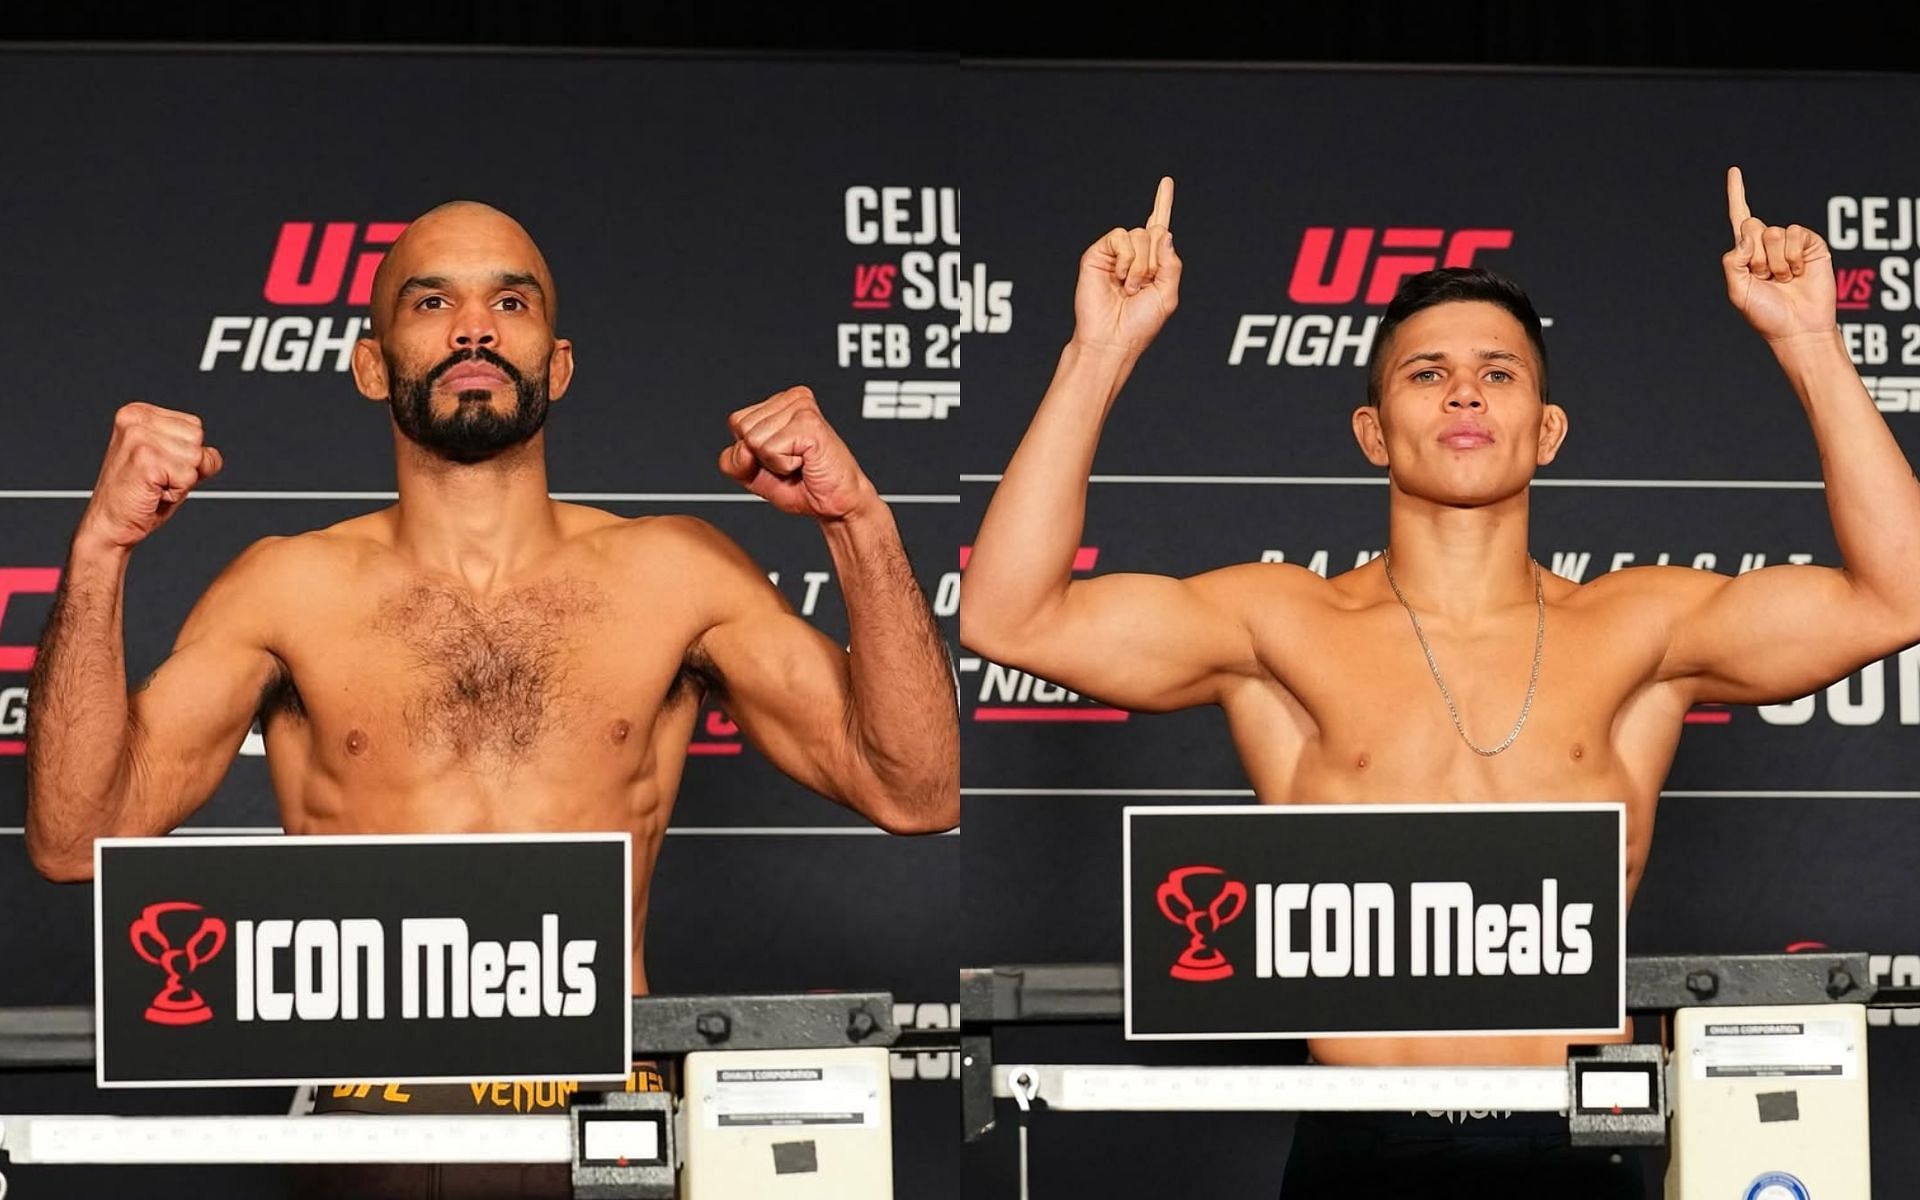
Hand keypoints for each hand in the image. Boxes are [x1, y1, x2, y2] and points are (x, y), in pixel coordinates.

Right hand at [79, 403, 222, 550]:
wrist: (109, 524)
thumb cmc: (137, 496)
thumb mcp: (169, 463)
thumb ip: (192, 450)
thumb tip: (211, 455)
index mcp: (138, 414)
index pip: (194, 426)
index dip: (187, 454)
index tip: (160, 467)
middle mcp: (135, 421)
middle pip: (197, 439)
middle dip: (187, 465)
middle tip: (157, 479)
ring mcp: (138, 438)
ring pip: (196, 457)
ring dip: (182, 480)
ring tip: (155, 486)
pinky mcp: (145, 460)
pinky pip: (189, 476)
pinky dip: (177, 492)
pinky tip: (153, 493)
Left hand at [717, 387, 877, 519]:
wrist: (837, 503)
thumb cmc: (803, 486)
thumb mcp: (753, 475)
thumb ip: (732, 462)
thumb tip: (743, 447)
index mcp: (778, 404)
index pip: (736, 421)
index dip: (750, 451)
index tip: (778, 458)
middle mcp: (791, 399)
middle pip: (741, 427)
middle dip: (761, 456)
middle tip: (791, 462)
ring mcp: (801, 408)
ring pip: (754, 439)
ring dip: (775, 462)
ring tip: (799, 461)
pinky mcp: (808, 422)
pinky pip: (770, 449)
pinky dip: (784, 466)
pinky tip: (805, 462)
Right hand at [1073, 176, 1182, 353]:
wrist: (1112, 339)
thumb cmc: (1140, 324)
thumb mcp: (1168, 295)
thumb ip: (1172, 264)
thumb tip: (1164, 233)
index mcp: (1152, 263)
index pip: (1160, 228)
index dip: (1162, 203)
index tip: (1166, 181)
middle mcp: (1134, 255)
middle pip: (1156, 232)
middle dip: (1155, 262)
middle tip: (1141, 287)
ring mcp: (1115, 254)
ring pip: (1140, 234)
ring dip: (1140, 265)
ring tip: (1128, 288)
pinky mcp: (1098, 254)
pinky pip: (1120, 236)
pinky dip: (1125, 259)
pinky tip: (1118, 278)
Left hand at [1723, 166, 1835, 342]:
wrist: (1797, 328)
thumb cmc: (1765, 314)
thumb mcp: (1737, 291)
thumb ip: (1732, 261)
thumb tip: (1747, 234)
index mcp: (1746, 253)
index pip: (1740, 218)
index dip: (1737, 194)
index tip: (1734, 170)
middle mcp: (1767, 244)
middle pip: (1752, 225)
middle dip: (1755, 255)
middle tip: (1765, 278)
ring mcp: (1790, 244)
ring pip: (1773, 232)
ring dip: (1775, 261)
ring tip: (1783, 280)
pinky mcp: (1811, 244)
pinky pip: (1795, 233)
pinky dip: (1792, 256)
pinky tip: (1797, 273)